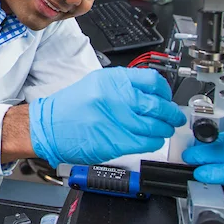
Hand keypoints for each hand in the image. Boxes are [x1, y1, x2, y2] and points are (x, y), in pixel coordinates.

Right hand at [28, 68, 185, 167]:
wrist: (49, 127)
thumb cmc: (70, 108)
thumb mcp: (97, 84)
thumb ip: (124, 86)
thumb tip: (151, 94)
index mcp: (112, 80)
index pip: (153, 81)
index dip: (165, 92)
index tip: (167, 98)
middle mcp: (117, 98)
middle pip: (158, 106)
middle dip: (172, 114)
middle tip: (174, 117)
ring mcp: (117, 120)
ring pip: (156, 126)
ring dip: (164, 129)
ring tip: (163, 129)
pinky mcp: (117, 141)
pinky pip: (147, 142)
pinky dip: (154, 142)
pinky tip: (151, 140)